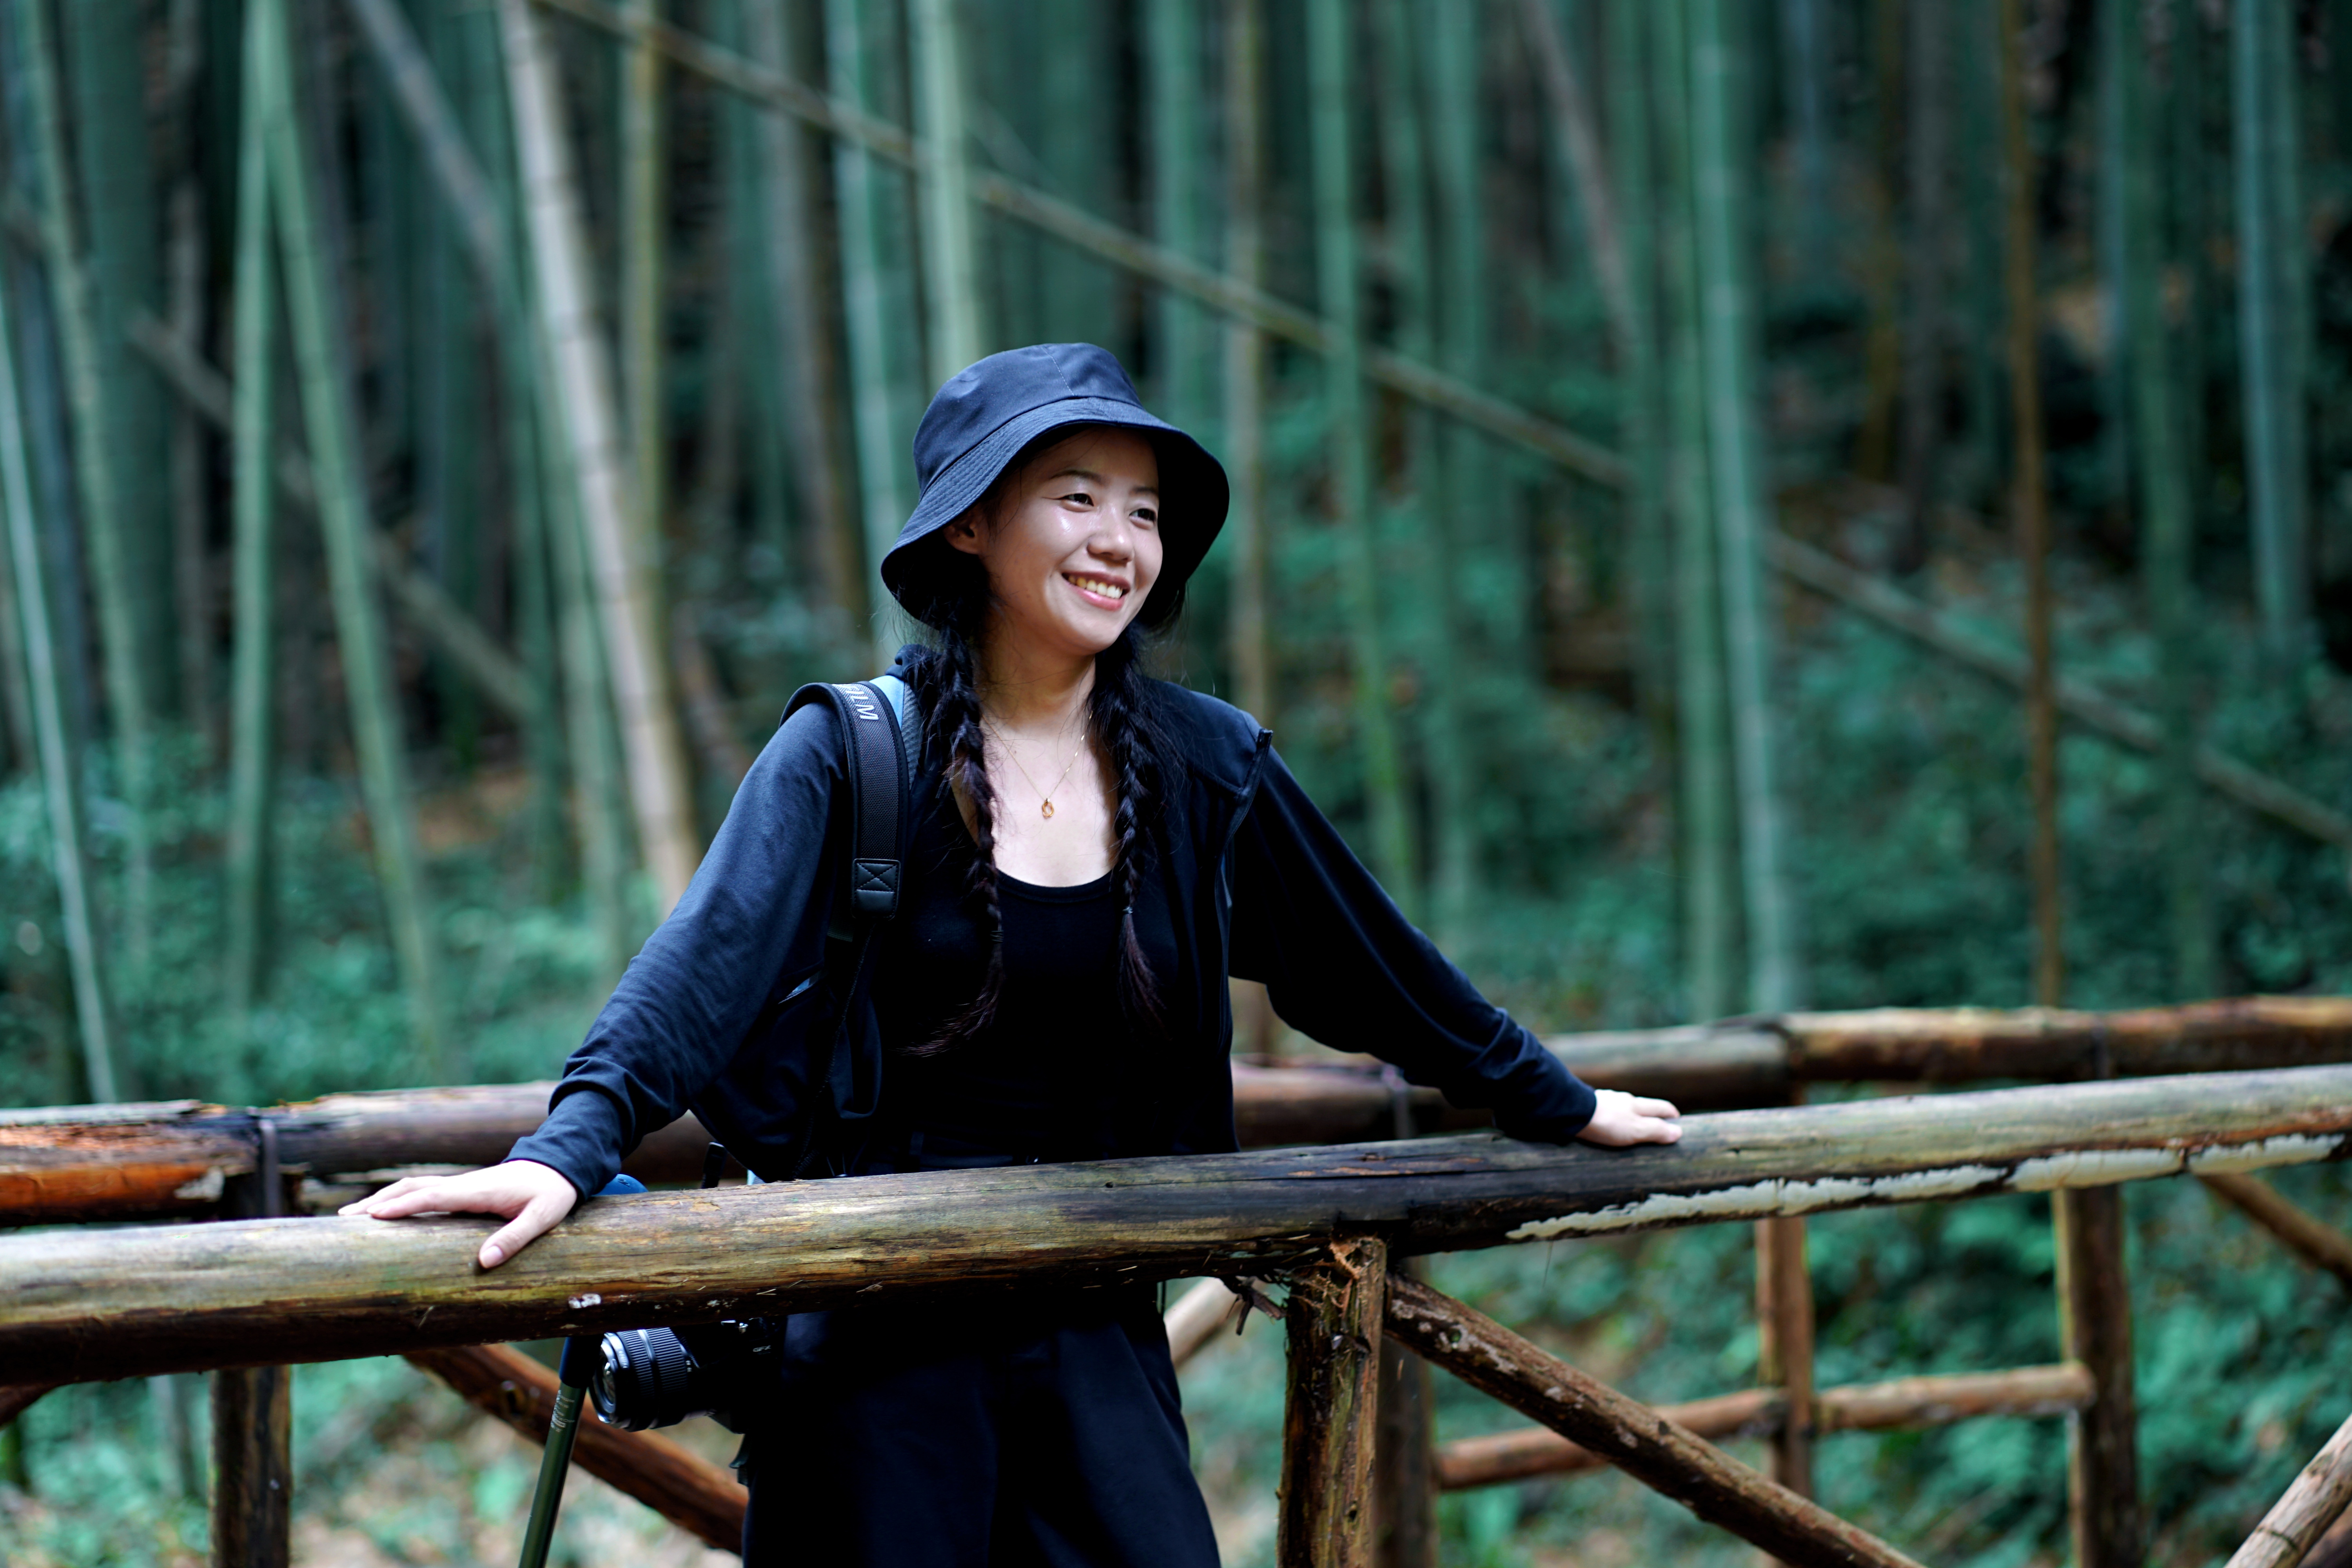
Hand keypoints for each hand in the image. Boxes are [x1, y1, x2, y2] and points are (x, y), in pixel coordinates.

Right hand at [339, 1159, 578, 1269]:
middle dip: (378, 1202)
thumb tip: (484, 1261)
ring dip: (383, 1199)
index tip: (372, 1216)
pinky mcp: (462, 1190)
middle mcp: (463, 1185)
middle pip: (412, 1189)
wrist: (560, 1167)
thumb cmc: (551, 1194)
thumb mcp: (543, 1218)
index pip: (433, 1196)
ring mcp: (460, 1186)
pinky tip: (385, 1212)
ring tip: (351, 1217)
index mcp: (478, 1190)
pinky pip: (424, 1191)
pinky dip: (399, 1198)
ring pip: (414, 1187)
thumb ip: (515, 1238)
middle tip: (344, 1221)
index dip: (403, 1206)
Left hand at [1575, 1089, 1682, 1146]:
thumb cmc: (1607, 1122)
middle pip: (1643, 1106)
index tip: (1677, 1122)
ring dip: (1631, 1116)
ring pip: (1624, 1108)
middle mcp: (1623, 1099)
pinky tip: (1607, 1124)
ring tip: (1631, 1128)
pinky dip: (1613, 1118)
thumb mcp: (1636, 1130)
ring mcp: (1606, 1101)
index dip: (1671, 1115)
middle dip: (1652, 1115)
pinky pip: (1607, 1112)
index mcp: (1637, 1105)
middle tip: (1657, 1126)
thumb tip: (1678, 1132)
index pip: (1661, 1107)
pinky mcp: (1590, 1106)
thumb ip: (1656, 1131)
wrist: (1572, 1113)